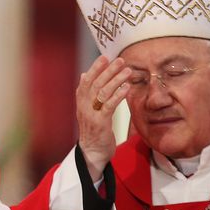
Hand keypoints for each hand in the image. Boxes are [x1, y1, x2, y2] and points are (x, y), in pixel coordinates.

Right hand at [76, 56, 131, 179]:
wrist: (91, 153)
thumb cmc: (93, 130)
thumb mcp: (88, 109)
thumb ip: (87, 93)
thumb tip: (84, 74)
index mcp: (81, 101)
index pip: (86, 80)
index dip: (95, 68)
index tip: (105, 57)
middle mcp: (84, 105)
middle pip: (95, 83)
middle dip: (108, 70)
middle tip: (120, 60)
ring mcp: (91, 114)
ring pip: (103, 92)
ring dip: (116, 80)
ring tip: (128, 70)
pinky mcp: (100, 123)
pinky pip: (109, 106)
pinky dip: (118, 95)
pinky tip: (127, 88)